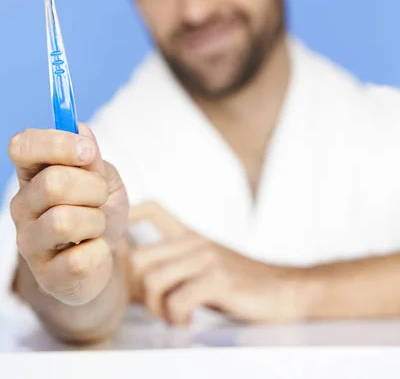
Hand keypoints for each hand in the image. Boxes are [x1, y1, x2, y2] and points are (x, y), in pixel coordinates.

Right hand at [8, 124, 128, 305]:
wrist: (104, 255)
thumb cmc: (98, 209)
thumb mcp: (103, 177)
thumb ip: (91, 158)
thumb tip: (80, 130)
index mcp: (33, 173)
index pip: (22, 145)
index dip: (56, 143)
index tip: (87, 151)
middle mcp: (22, 205)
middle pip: (53, 183)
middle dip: (92, 187)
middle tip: (99, 197)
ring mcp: (29, 242)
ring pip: (64, 221)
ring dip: (96, 220)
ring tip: (96, 225)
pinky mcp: (46, 276)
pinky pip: (80, 258)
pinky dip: (100, 250)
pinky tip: (94, 250)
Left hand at [129, 202, 308, 324]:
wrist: (285, 288)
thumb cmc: (241, 282)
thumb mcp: (206, 263)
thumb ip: (176, 262)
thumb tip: (134, 276)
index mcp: (189, 235)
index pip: (152, 209)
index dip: (127, 219)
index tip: (118, 245)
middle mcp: (194, 242)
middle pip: (139, 258)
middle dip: (136, 290)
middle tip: (153, 307)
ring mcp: (207, 258)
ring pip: (153, 280)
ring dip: (155, 308)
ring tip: (172, 317)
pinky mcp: (219, 279)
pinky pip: (177, 300)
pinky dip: (176, 318)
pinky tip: (187, 322)